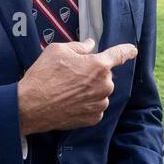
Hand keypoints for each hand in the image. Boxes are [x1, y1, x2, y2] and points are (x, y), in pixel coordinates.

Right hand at [16, 40, 136, 135]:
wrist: (31, 106)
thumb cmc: (44, 76)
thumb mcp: (57, 50)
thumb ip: (79, 46)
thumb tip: (91, 45)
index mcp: (99, 65)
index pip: (119, 54)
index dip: (127, 51)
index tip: (133, 51)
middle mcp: (104, 85)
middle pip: (104, 75)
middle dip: (92, 73)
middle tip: (71, 75)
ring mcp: (100, 103)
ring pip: (100, 91)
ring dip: (89, 89)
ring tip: (67, 90)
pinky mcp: (93, 118)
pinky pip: (95, 106)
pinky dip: (86, 103)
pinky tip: (70, 102)